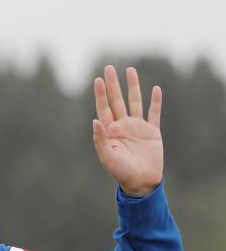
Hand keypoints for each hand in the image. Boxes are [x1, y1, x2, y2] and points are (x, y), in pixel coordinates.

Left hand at [92, 65, 162, 196]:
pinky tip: (155, 89)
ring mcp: (137, 128)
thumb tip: (95, 120)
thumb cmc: (121, 172)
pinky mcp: (152, 132)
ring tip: (130, 70)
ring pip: (134, 102)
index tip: (97, 79)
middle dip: (113, 84)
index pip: (104, 108)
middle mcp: (122, 126)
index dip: (101, 94)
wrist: (141, 182)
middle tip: (109, 68)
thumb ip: (100, 139)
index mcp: (109, 131)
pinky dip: (155, 101)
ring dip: (133, 87)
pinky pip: (154, 113)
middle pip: (117, 100)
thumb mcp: (107, 156)